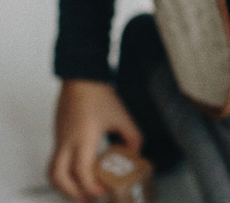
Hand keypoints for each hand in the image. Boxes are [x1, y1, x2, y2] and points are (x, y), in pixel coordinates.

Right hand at [49, 79, 142, 202]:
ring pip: (52, 172)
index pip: (81, 171)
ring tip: (81, 190)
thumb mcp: (122, 116)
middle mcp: (67, 141)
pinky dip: (64, 173)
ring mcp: (59, 139)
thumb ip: (132, 136)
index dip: (91, 187)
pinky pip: (55, 161)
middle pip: (59, 178)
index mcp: (84, 137)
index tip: (102, 191)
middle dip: (72, 193)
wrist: (81, 78)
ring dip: (65, 186)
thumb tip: (136, 153)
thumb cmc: (99, 95)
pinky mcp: (58, 136)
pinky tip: (79, 171)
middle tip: (88, 199)